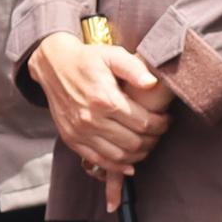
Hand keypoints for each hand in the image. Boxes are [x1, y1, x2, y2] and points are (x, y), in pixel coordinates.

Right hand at [35, 33, 170, 196]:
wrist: (54, 65)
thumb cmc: (88, 59)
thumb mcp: (112, 55)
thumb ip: (134, 68)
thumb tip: (152, 83)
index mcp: (105, 99)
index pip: (143, 122)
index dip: (160, 125)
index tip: (167, 120)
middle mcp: (92, 119)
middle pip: (133, 142)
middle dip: (153, 140)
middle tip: (159, 133)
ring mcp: (80, 132)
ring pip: (118, 156)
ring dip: (138, 155)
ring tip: (147, 145)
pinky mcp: (71, 139)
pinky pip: (98, 161)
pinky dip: (116, 167)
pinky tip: (129, 163)